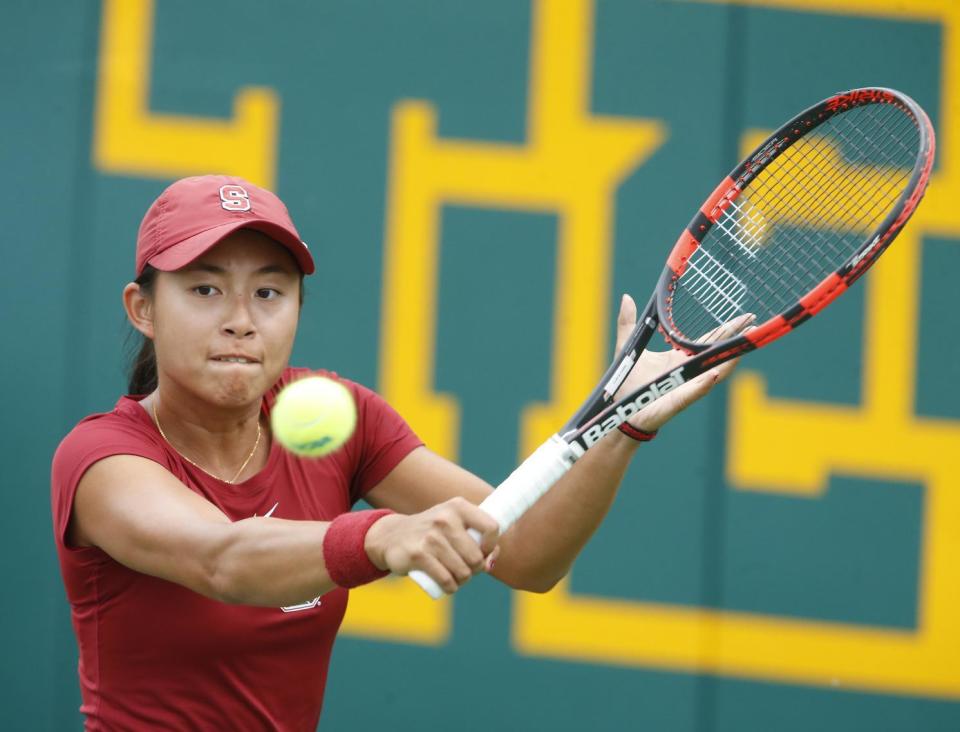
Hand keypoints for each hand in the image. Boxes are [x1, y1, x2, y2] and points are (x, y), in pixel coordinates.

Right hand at [363, 498, 500, 594]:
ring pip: (463, 572)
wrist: (391, 536)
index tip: (483, 552)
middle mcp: (445, 518)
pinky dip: (450, 588)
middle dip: (475, 569)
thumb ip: (477, 537)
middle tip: (465, 568)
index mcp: (458, 506)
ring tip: (455, 576)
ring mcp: (431, 536)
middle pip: (477, 557)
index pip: (492, 527)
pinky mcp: (418, 554)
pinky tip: (448, 586)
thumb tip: (491, 561)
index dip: (491, 546)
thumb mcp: (453, 524)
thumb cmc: (432, 533)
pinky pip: (447, 580)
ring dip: (462, 580)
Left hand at [614, 294, 751, 432]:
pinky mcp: (676, 402)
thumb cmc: (627, 382)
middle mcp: (687, 371)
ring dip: (727, 362)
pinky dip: (703, 384)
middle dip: (736, 341)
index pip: (709, 341)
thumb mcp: (629, 346)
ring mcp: (685, 387)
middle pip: (717, 353)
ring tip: (741, 350)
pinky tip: (714, 374)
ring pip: (712, 373)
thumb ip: (628, 323)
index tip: (746, 316)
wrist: (618, 409)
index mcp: (680, 358)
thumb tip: (627, 297)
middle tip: (755, 326)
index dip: (727, 329)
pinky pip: (692, 393)